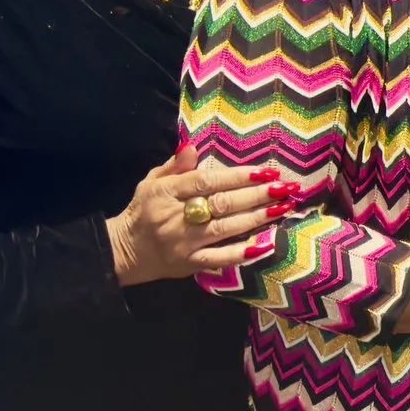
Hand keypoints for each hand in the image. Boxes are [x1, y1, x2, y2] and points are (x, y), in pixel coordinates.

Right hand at [108, 147, 291, 285]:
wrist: (124, 251)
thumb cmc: (143, 211)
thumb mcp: (152, 183)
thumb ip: (175, 166)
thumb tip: (192, 145)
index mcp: (166, 193)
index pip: (206, 182)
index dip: (237, 176)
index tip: (265, 171)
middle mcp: (176, 217)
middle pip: (222, 204)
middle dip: (257, 195)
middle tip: (285, 187)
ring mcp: (185, 243)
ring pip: (226, 229)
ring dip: (257, 218)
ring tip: (284, 207)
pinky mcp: (191, 264)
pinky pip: (220, 258)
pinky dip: (242, 252)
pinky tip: (265, 244)